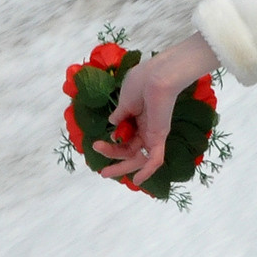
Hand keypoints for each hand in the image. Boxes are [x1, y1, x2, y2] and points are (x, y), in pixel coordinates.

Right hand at [94, 30, 219, 185]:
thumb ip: (120, 113)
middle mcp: (146, 127)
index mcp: (137, 116)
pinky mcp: (159, 137)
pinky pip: (155, 158)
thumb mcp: (125, 99)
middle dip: (114, 159)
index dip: (111, 143)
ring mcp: (153, 133)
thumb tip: (113, 124)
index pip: (124, 136)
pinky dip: (148, 171)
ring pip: (138, 156)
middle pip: (129, 149)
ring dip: (122, 166)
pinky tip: (137, 180)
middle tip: (101, 171)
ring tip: (106, 173)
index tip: (97, 144)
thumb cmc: (142, 81)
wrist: (158, 76)